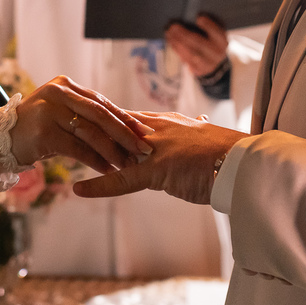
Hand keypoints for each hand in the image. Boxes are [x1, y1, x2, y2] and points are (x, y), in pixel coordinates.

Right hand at [12, 76, 154, 172]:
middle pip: (100, 114)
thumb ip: (85, 115)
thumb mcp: (60, 115)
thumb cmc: (36, 130)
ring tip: (129, 164)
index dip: (124, 117)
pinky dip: (95, 160)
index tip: (144, 131)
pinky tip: (107, 170)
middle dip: (125, 133)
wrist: (0, 142)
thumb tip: (126, 126)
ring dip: (113, 150)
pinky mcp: (44, 132)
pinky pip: (77, 148)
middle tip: (144, 148)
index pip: (101, 102)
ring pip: (90, 132)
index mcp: (65, 86)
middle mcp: (57, 94)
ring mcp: (49, 112)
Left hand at [73, 112, 245, 204]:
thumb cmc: (233, 154)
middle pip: (114, 126)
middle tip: (61, 125)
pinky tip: (78, 190)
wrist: (246, 164)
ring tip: (58, 149)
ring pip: (113, 148)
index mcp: (171, 122)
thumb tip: (199, 120)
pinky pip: (121, 179)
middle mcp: (159, 130)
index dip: (106, 118)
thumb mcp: (210, 137)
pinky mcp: (157, 171)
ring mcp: (156, 150)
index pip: (130, 117)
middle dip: (87, 127)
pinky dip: (98, 185)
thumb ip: (197, 130)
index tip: (84, 114)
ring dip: (86, 150)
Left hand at [165, 14, 228, 76]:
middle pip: (200, 44)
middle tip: (173, 26)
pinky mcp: (198, 70)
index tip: (199, 17)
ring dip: (177, 42)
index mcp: (222, 41)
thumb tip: (196, 16)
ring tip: (169, 32)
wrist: (215, 62)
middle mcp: (216, 54)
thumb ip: (209, 23)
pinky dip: (176, 48)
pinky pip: (185, 59)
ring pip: (190, 53)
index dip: (209, 25)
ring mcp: (207, 64)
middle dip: (185, 35)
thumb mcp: (214, 31)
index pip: (217, 32)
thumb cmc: (211, 40)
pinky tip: (171, 40)